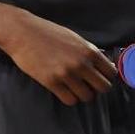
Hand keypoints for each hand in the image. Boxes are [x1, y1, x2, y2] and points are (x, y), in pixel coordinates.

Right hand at [0, 10, 118, 104]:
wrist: (23, 33)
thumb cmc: (49, 33)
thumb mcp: (75, 38)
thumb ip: (90, 52)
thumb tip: (106, 65)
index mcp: (89, 51)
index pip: (111, 73)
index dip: (106, 77)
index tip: (99, 78)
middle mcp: (81, 63)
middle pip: (103, 87)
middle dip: (97, 88)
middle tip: (88, 85)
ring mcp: (67, 74)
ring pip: (87, 97)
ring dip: (82, 94)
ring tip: (75, 88)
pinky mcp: (51, 82)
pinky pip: (70, 100)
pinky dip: (70, 98)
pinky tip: (64, 90)